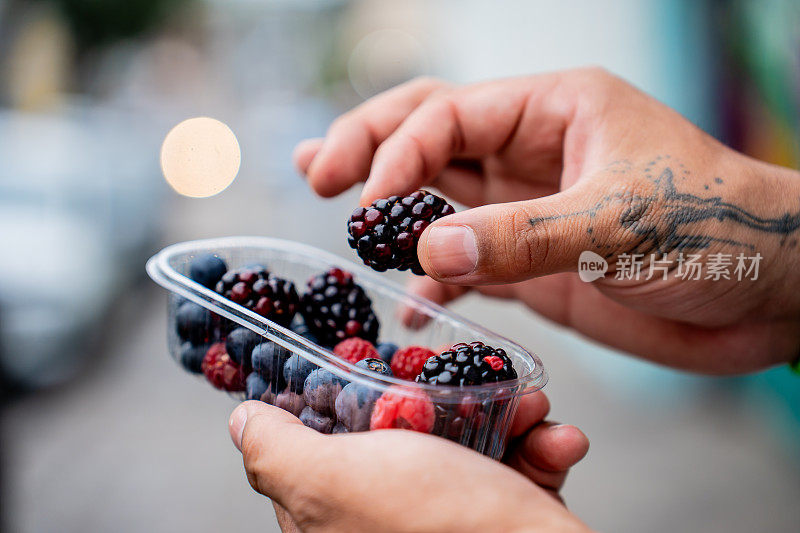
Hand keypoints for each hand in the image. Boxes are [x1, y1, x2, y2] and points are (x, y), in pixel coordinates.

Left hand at [229, 393, 589, 531]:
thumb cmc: (442, 527)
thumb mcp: (335, 480)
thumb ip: (279, 452)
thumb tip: (242, 423)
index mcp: (337, 513)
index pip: (325, 443)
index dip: (345, 397)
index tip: (377, 363)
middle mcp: (387, 519)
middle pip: (404, 431)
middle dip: (444, 395)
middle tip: (465, 373)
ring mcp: (446, 518)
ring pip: (468, 439)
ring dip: (506, 412)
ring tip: (530, 405)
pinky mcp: (499, 517)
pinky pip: (516, 466)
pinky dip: (541, 445)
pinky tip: (557, 437)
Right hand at [294, 69, 799, 373]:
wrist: (766, 294)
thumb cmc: (714, 230)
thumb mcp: (617, 223)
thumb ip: (522, 237)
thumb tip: (428, 252)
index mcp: (554, 110)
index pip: (450, 115)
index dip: (398, 152)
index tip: (366, 202)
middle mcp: (533, 152)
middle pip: (431, 136)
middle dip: (370, 149)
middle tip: (316, 171)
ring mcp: (528, 209)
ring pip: (441, 198)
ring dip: (390, 209)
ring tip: (336, 209)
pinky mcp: (534, 263)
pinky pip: (468, 263)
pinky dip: (433, 279)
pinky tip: (407, 300)